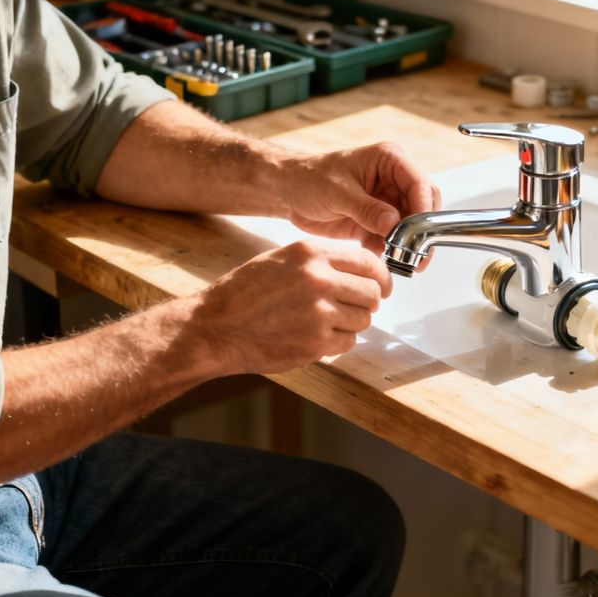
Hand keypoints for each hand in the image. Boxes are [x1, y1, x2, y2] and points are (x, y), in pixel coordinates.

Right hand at [185, 241, 392, 375]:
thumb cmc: (243, 293)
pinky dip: (338, 342)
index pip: (368, 261)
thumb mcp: (280, 259)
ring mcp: (319, 312)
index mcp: (310, 254)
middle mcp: (318, 279)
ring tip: (326, 322)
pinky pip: (348, 342)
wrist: (215, 327)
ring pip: (363, 319)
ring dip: (352, 323)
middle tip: (354, 308)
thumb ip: (320, 260)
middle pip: (372, 292)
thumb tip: (358, 268)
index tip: (382, 286)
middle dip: (368, 302)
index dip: (381, 276)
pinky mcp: (316, 342)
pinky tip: (316, 336)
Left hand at [281, 142, 440, 252]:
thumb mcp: (338, 192)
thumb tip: (394, 223)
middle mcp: (393, 180)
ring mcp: (387, 202)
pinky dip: (393, 253)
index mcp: (389, 160)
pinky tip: (387, 263)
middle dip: (421, 231)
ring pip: (412, 226)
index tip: (422, 232)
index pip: (419, 183)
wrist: (289, 193)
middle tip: (417, 254)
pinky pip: (395, 240)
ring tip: (405, 264)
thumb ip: (367, 208)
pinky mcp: (378, 223)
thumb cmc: (309, 178)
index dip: (424, 208)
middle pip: (423, 206)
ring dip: (410, 245)